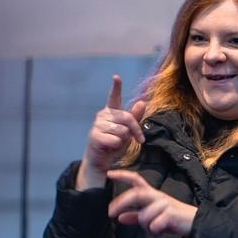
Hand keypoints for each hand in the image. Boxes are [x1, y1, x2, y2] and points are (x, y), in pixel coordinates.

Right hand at [80, 74, 147, 188]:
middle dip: (136, 131)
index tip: (116, 77)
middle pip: (128, 118)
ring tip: (115, 143)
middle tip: (138, 140)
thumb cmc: (115, 144)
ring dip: (124, 140)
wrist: (101, 161)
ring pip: (122, 131)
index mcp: (111, 112)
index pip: (114, 97)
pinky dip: (116, 146)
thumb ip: (135, 118)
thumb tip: (142, 102)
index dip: (116, 87)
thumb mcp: (129, 131)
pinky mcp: (95, 136)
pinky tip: (108, 147)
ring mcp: (97, 125)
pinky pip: (115, 140)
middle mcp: (103, 115)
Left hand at [106, 170, 197, 235]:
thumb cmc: (173, 219)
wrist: (195, 224)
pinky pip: (154, 225)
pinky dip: (155, 231)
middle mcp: (157, 196)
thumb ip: (135, 217)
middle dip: (121, 202)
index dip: (123, 175)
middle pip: (136, 194)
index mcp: (152, 195)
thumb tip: (120, 218)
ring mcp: (165, 204)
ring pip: (144, 216)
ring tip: (155, 228)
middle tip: (110, 213)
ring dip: (146, 226)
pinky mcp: (171, 214)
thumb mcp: (152, 217)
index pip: (136, 180)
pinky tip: (162, 230)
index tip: (109, 174)